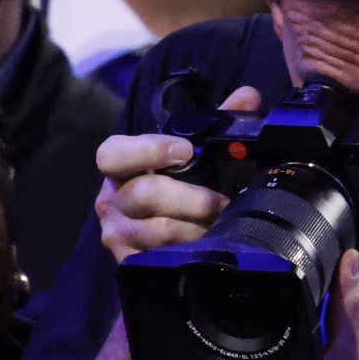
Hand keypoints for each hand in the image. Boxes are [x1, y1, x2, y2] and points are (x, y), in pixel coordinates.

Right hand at [95, 85, 259, 261]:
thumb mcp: (191, 151)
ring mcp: (116, 233)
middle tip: (221, 202)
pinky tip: (205, 245)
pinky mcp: (126, 262)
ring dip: (195, 229)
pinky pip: (156, 259)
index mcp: (119, 166)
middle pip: (143, 196)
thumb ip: (216, 121)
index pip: (113, 155)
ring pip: (156, 231)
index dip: (147, 151)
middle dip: (191, 199)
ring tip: (220, 226)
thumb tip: (247, 97)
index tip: (185, 150)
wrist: (155, 229)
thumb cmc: (174, 183)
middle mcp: (110, 200)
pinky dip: (186, 252)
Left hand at [227, 250, 358, 359]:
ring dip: (269, 350)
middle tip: (291, 311)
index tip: (266, 293)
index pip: (237, 338)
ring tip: (295, 334)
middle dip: (264, 330)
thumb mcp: (355, 358)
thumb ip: (347, 307)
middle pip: (240, 351)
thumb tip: (348, 263)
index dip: (251, 311)